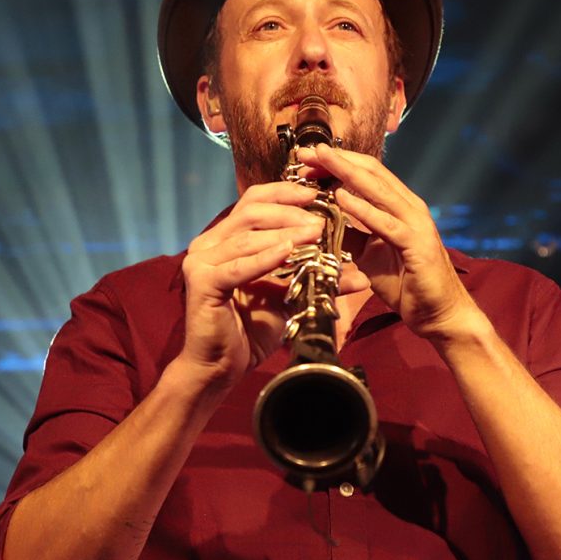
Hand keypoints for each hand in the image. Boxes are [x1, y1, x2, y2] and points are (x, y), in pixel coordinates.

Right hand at [177, 182, 324, 391]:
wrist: (222, 366)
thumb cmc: (252, 329)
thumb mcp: (291, 298)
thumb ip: (318, 280)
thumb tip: (359, 276)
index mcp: (226, 238)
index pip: (255, 201)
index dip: (286, 193)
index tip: (318, 194)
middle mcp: (210, 243)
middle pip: (251, 210)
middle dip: (290, 210)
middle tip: (321, 218)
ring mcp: (201, 260)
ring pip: (247, 235)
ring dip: (284, 232)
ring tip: (314, 232)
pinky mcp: (202, 282)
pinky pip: (238, 266)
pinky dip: (265, 257)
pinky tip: (288, 251)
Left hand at [297, 145, 477, 342]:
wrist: (437, 313)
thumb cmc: (405, 283)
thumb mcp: (368, 254)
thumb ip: (349, 234)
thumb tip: (321, 220)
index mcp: (399, 206)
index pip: (367, 174)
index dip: (339, 163)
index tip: (308, 159)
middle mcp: (409, 207)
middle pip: (371, 173)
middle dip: (338, 160)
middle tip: (308, 151)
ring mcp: (415, 222)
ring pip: (378, 190)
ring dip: (346, 173)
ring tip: (321, 161)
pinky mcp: (416, 243)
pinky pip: (384, 222)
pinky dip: (361, 208)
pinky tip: (340, 198)